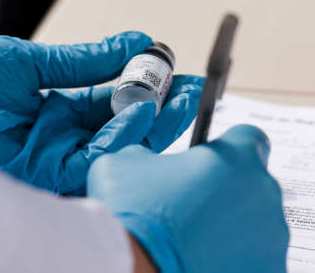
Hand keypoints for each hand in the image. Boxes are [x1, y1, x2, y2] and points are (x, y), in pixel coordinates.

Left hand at [0, 32, 202, 194]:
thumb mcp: (31, 61)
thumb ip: (82, 61)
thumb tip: (129, 44)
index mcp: (56, 107)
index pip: (110, 98)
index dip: (140, 85)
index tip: (166, 70)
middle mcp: (61, 135)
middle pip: (119, 125)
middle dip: (157, 108)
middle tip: (189, 90)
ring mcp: (57, 156)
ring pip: (114, 146)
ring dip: (149, 124)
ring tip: (179, 101)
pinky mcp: (48, 174)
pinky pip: (94, 158)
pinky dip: (120, 137)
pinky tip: (142, 115)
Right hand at [88, 125, 288, 271]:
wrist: (133, 265)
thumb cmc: (133, 211)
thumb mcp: (127, 161)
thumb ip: (152, 153)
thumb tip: (152, 162)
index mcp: (234, 158)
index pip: (248, 137)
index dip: (228, 146)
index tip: (211, 160)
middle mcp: (263, 194)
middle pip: (251, 182)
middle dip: (225, 189)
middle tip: (191, 203)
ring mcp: (270, 237)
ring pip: (254, 221)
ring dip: (228, 223)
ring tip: (192, 235)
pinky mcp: (267, 270)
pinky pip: (252, 255)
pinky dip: (232, 255)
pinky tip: (199, 256)